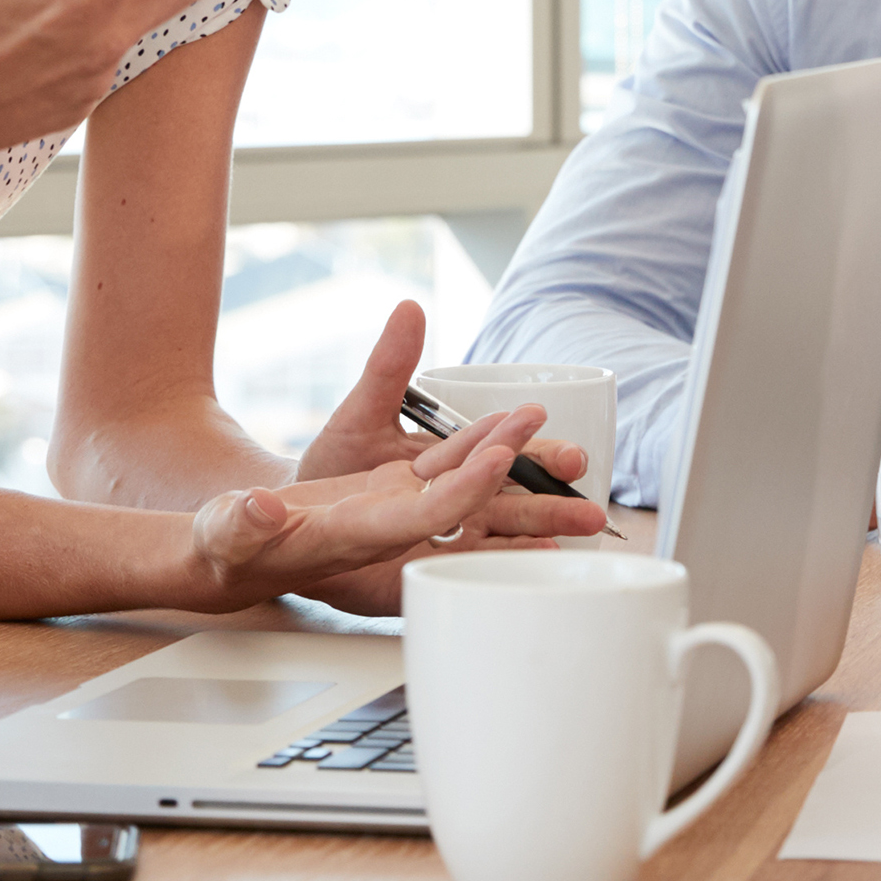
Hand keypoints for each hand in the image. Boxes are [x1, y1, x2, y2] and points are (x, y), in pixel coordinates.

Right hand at [183, 402, 589, 608]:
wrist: (236, 555)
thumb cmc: (228, 547)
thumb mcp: (225, 532)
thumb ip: (239, 523)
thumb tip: (259, 509)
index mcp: (359, 538)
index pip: (428, 518)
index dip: (466, 491)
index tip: (500, 460)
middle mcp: (391, 530)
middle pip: (472, 514)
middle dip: (526, 502)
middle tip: (577, 478)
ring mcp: (397, 512)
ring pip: (467, 486)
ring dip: (511, 462)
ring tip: (559, 440)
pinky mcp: (391, 494)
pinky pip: (444, 469)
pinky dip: (476, 448)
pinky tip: (506, 425)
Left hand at [288, 301, 598, 546]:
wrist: (291, 513)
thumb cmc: (332, 465)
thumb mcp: (361, 413)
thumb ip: (389, 368)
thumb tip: (409, 308)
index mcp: (448, 461)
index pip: (503, 454)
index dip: (537, 454)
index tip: (567, 453)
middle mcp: (454, 499)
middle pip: (515, 500)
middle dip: (553, 501)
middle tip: (589, 505)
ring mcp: (441, 538)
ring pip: (501, 536)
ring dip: (542, 535)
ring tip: (578, 536)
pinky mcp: (420, 572)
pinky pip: (465, 571)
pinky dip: (501, 567)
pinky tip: (532, 566)